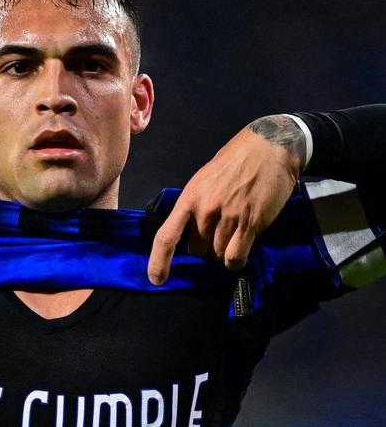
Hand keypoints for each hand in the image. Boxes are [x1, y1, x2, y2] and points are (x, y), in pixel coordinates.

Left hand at [147, 115, 306, 284]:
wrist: (270, 147)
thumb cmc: (234, 163)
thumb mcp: (204, 180)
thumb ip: (195, 207)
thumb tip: (190, 234)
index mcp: (189, 198)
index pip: (167, 236)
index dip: (159, 261)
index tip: (156, 280)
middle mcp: (206, 209)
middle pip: (197, 250)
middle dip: (206, 247)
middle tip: (220, 230)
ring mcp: (228, 217)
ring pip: (218, 255)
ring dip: (224, 251)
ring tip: (236, 232)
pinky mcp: (250, 223)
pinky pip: (236, 256)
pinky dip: (237, 260)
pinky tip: (241, 251)